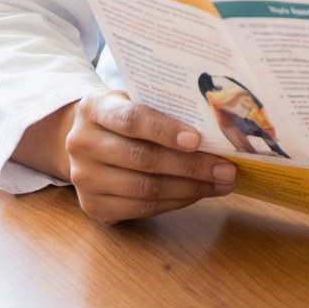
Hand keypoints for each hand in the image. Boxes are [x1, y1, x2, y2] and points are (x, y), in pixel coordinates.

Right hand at [51, 91, 235, 222]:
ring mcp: (84, 178)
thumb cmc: (124, 115)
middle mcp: (82, 143)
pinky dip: (174, 202)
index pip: (131, 119)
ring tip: (221, 184)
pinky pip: (140, 208)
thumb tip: (217, 123)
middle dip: (191, 166)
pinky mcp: (93, 205)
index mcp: (94, 108)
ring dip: (190, 189)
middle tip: (226, 169)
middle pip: (142, 158)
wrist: (86, 140)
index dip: (165, 130)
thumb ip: (165, 106)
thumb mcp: (136, 98)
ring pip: (144, 188)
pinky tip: (198, 194)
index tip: (197, 140)